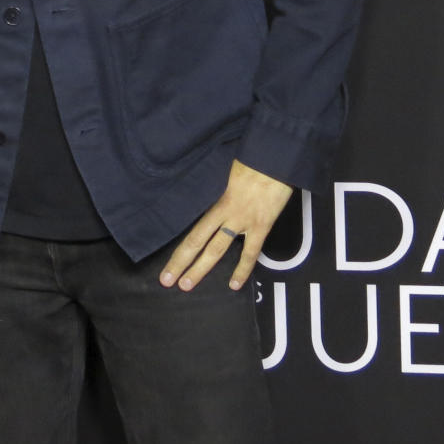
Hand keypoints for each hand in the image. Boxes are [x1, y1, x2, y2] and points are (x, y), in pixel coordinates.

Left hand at [160, 159, 292, 291]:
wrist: (277, 158)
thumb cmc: (254, 158)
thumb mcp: (229, 170)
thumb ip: (219, 187)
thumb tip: (211, 194)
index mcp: (216, 199)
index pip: (193, 229)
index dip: (180, 248)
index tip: (166, 260)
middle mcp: (225, 213)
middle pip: (198, 241)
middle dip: (181, 262)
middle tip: (167, 280)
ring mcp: (243, 221)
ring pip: (217, 249)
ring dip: (201, 268)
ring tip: (186, 285)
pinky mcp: (262, 225)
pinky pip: (251, 251)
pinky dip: (242, 269)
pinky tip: (234, 285)